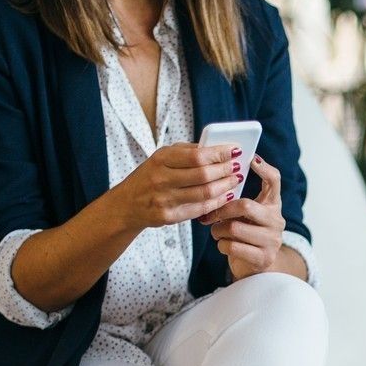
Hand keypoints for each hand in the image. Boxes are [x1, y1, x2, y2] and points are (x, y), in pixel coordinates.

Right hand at [107, 142, 244, 231]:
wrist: (127, 204)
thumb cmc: (150, 176)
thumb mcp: (161, 158)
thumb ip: (187, 152)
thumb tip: (218, 148)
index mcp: (160, 159)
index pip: (197, 155)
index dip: (219, 153)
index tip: (235, 150)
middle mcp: (161, 179)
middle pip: (203, 175)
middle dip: (225, 170)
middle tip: (238, 166)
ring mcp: (165, 199)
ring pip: (205, 194)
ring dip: (225, 186)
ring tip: (235, 180)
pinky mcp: (169, 217)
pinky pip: (200, 209)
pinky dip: (217, 202)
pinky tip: (226, 195)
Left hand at [201, 154, 285, 279]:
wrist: (255, 267)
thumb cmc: (245, 235)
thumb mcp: (246, 215)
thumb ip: (238, 200)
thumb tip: (214, 180)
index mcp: (272, 205)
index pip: (274, 181)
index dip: (264, 169)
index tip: (252, 160)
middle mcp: (276, 220)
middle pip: (245, 205)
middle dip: (222, 210)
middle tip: (209, 215)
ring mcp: (272, 240)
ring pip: (234, 228)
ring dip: (218, 230)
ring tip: (216, 232)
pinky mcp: (263, 257)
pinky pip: (233, 247)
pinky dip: (221, 245)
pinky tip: (224, 245)